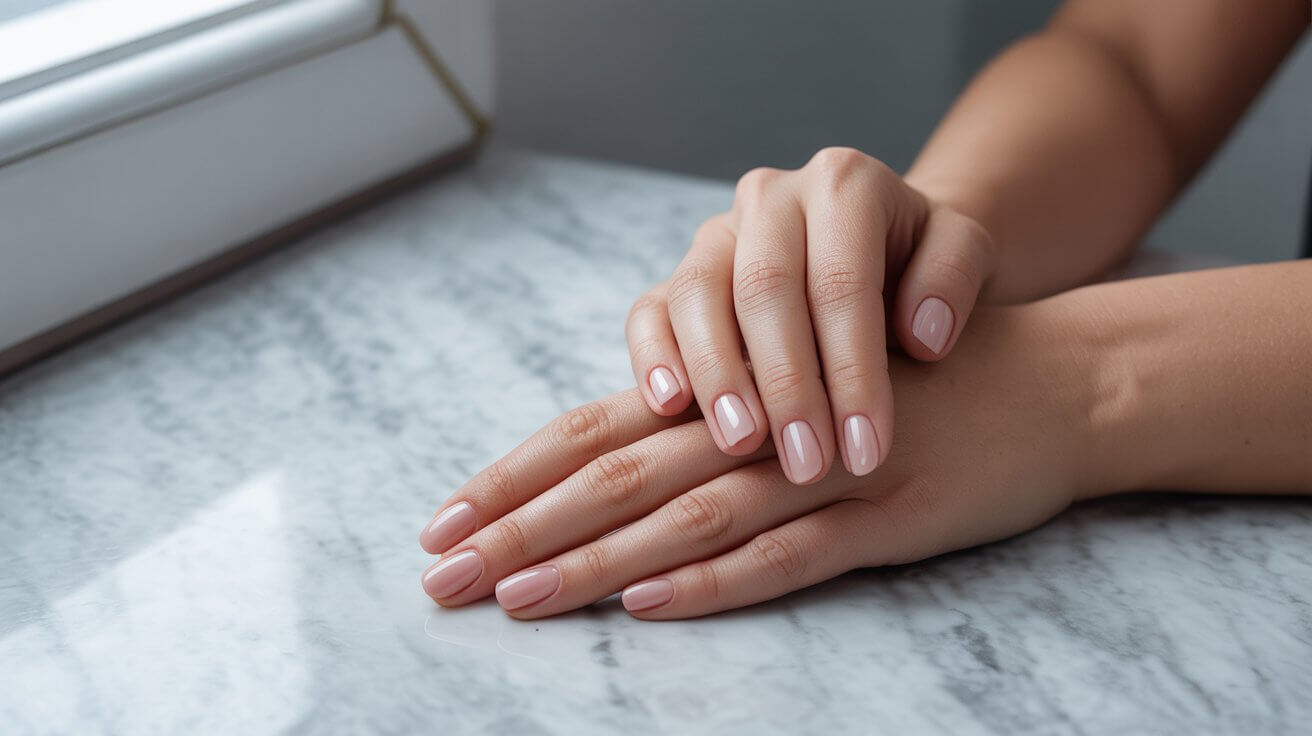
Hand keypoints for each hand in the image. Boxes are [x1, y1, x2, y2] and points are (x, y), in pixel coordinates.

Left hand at [419, 301, 1094, 618]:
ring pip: (687, 514)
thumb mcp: (802, 393)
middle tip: (440, 574)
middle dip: (522, 525)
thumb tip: (610, 478)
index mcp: (733, 391)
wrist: (1049, 379)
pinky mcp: (886, 518)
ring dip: (596, 558)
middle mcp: (763, 423)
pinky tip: (650, 602)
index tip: (442, 523)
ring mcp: (823, 471)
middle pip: (619, 471)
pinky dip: (716, 580)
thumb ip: (716, 428)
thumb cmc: (908, 387)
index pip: (598, 429)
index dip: (516, 476)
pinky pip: (789, 554)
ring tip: (517, 596)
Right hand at [626, 147, 995, 484]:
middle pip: (765, 289)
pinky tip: (668, 407)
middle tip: (807, 464)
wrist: (882, 252)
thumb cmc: (923, 266)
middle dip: (787, 386)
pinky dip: (653, 356)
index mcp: (844, 183)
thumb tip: (921, 334)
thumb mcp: (964, 253)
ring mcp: (716, 234)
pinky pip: (648, 310)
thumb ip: (954, 277)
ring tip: (740, 444)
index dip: (853, 372)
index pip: (842, 282)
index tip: (867, 450)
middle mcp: (770, 197)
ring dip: (717, 376)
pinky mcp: (676, 276)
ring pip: (696, 294)